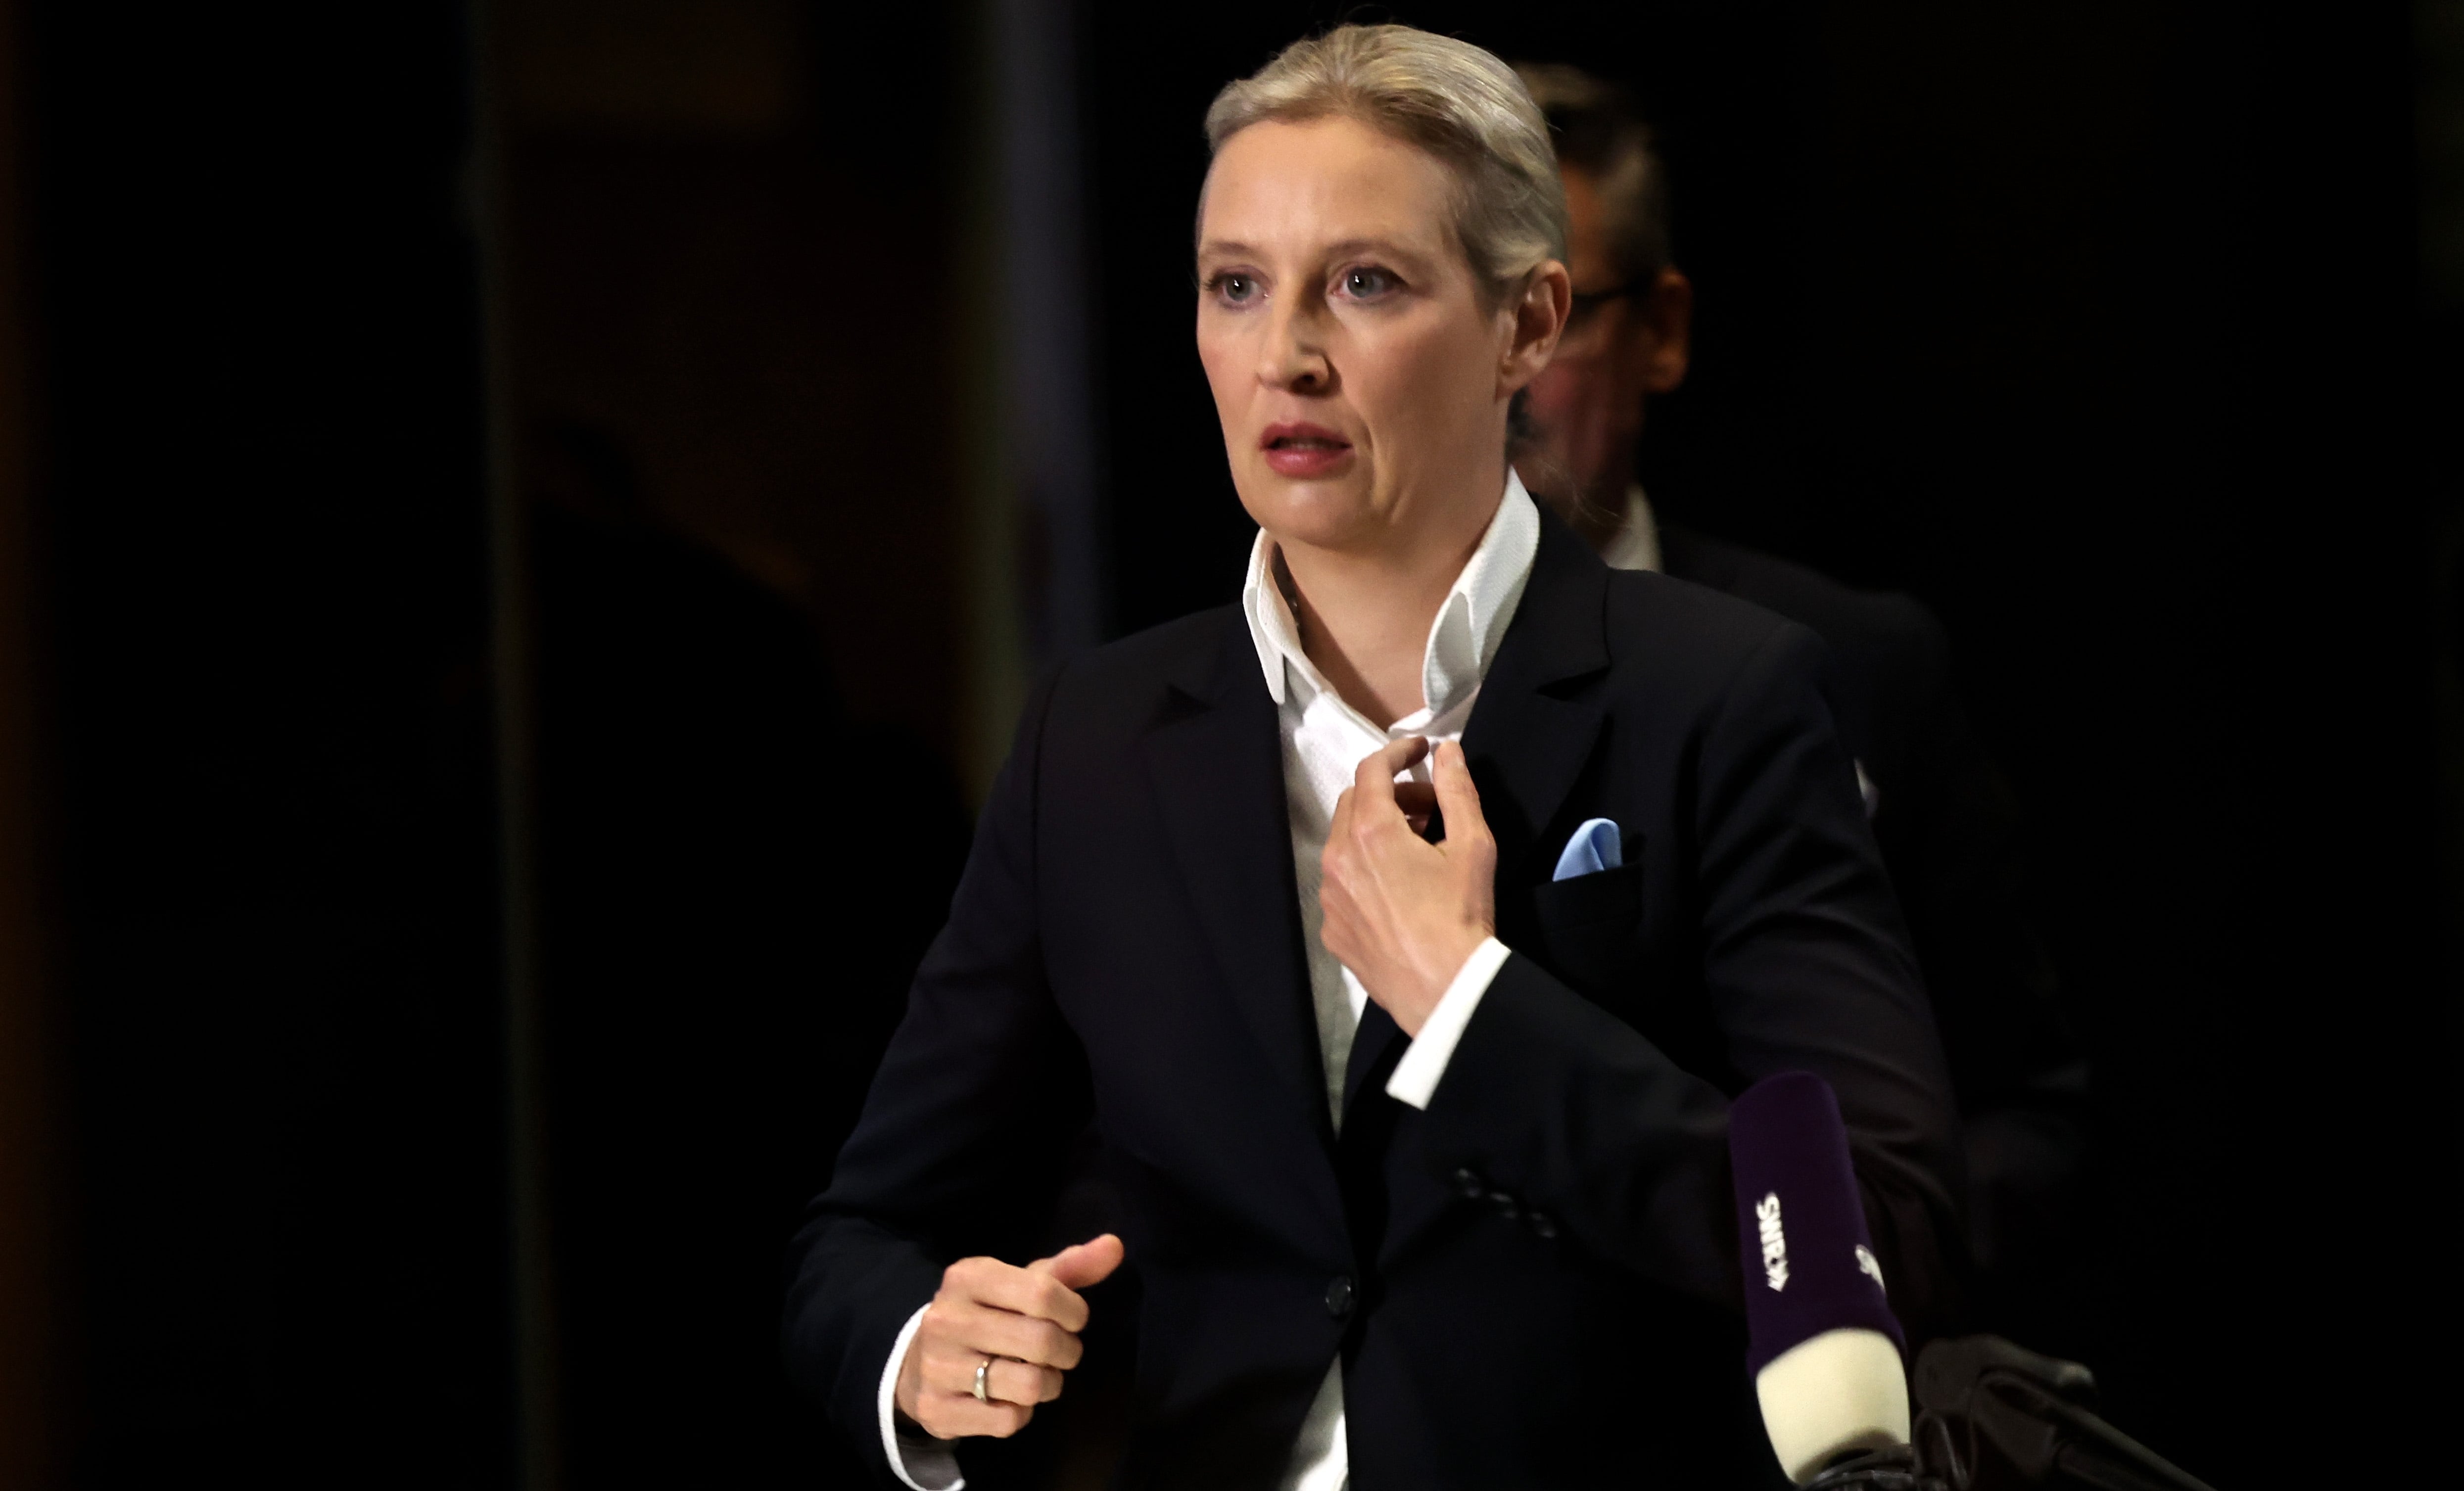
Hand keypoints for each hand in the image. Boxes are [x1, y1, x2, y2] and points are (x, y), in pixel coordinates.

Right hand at [894, 1233, 1125, 1439]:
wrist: (920, 1361)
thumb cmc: (988, 1314)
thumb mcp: (1023, 1283)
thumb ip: (1071, 1266)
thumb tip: (1115, 1245)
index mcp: (968, 1277)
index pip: (1043, 1293)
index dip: (1074, 1312)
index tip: (1072, 1319)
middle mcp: (946, 1318)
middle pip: (1042, 1342)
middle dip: (1067, 1351)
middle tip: (1060, 1351)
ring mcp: (937, 1366)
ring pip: (1030, 1386)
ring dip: (1049, 1385)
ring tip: (1039, 1375)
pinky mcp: (938, 1410)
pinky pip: (1008, 1420)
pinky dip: (1022, 1413)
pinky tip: (1009, 1397)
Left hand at [1320, 737, 1496, 1035]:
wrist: (1444, 990)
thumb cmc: (1461, 915)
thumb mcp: (1473, 845)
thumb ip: (1457, 790)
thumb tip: (1448, 751)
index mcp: (1370, 832)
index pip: (1372, 770)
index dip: (1397, 752)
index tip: (1420, 751)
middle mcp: (1337, 860)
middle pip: (1354, 803)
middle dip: (1390, 794)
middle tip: (1429, 809)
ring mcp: (1329, 898)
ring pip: (1343, 844)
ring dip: (1375, 833)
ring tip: (1417, 850)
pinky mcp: (1331, 930)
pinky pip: (1341, 885)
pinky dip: (1365, 873)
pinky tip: (1398, 891)